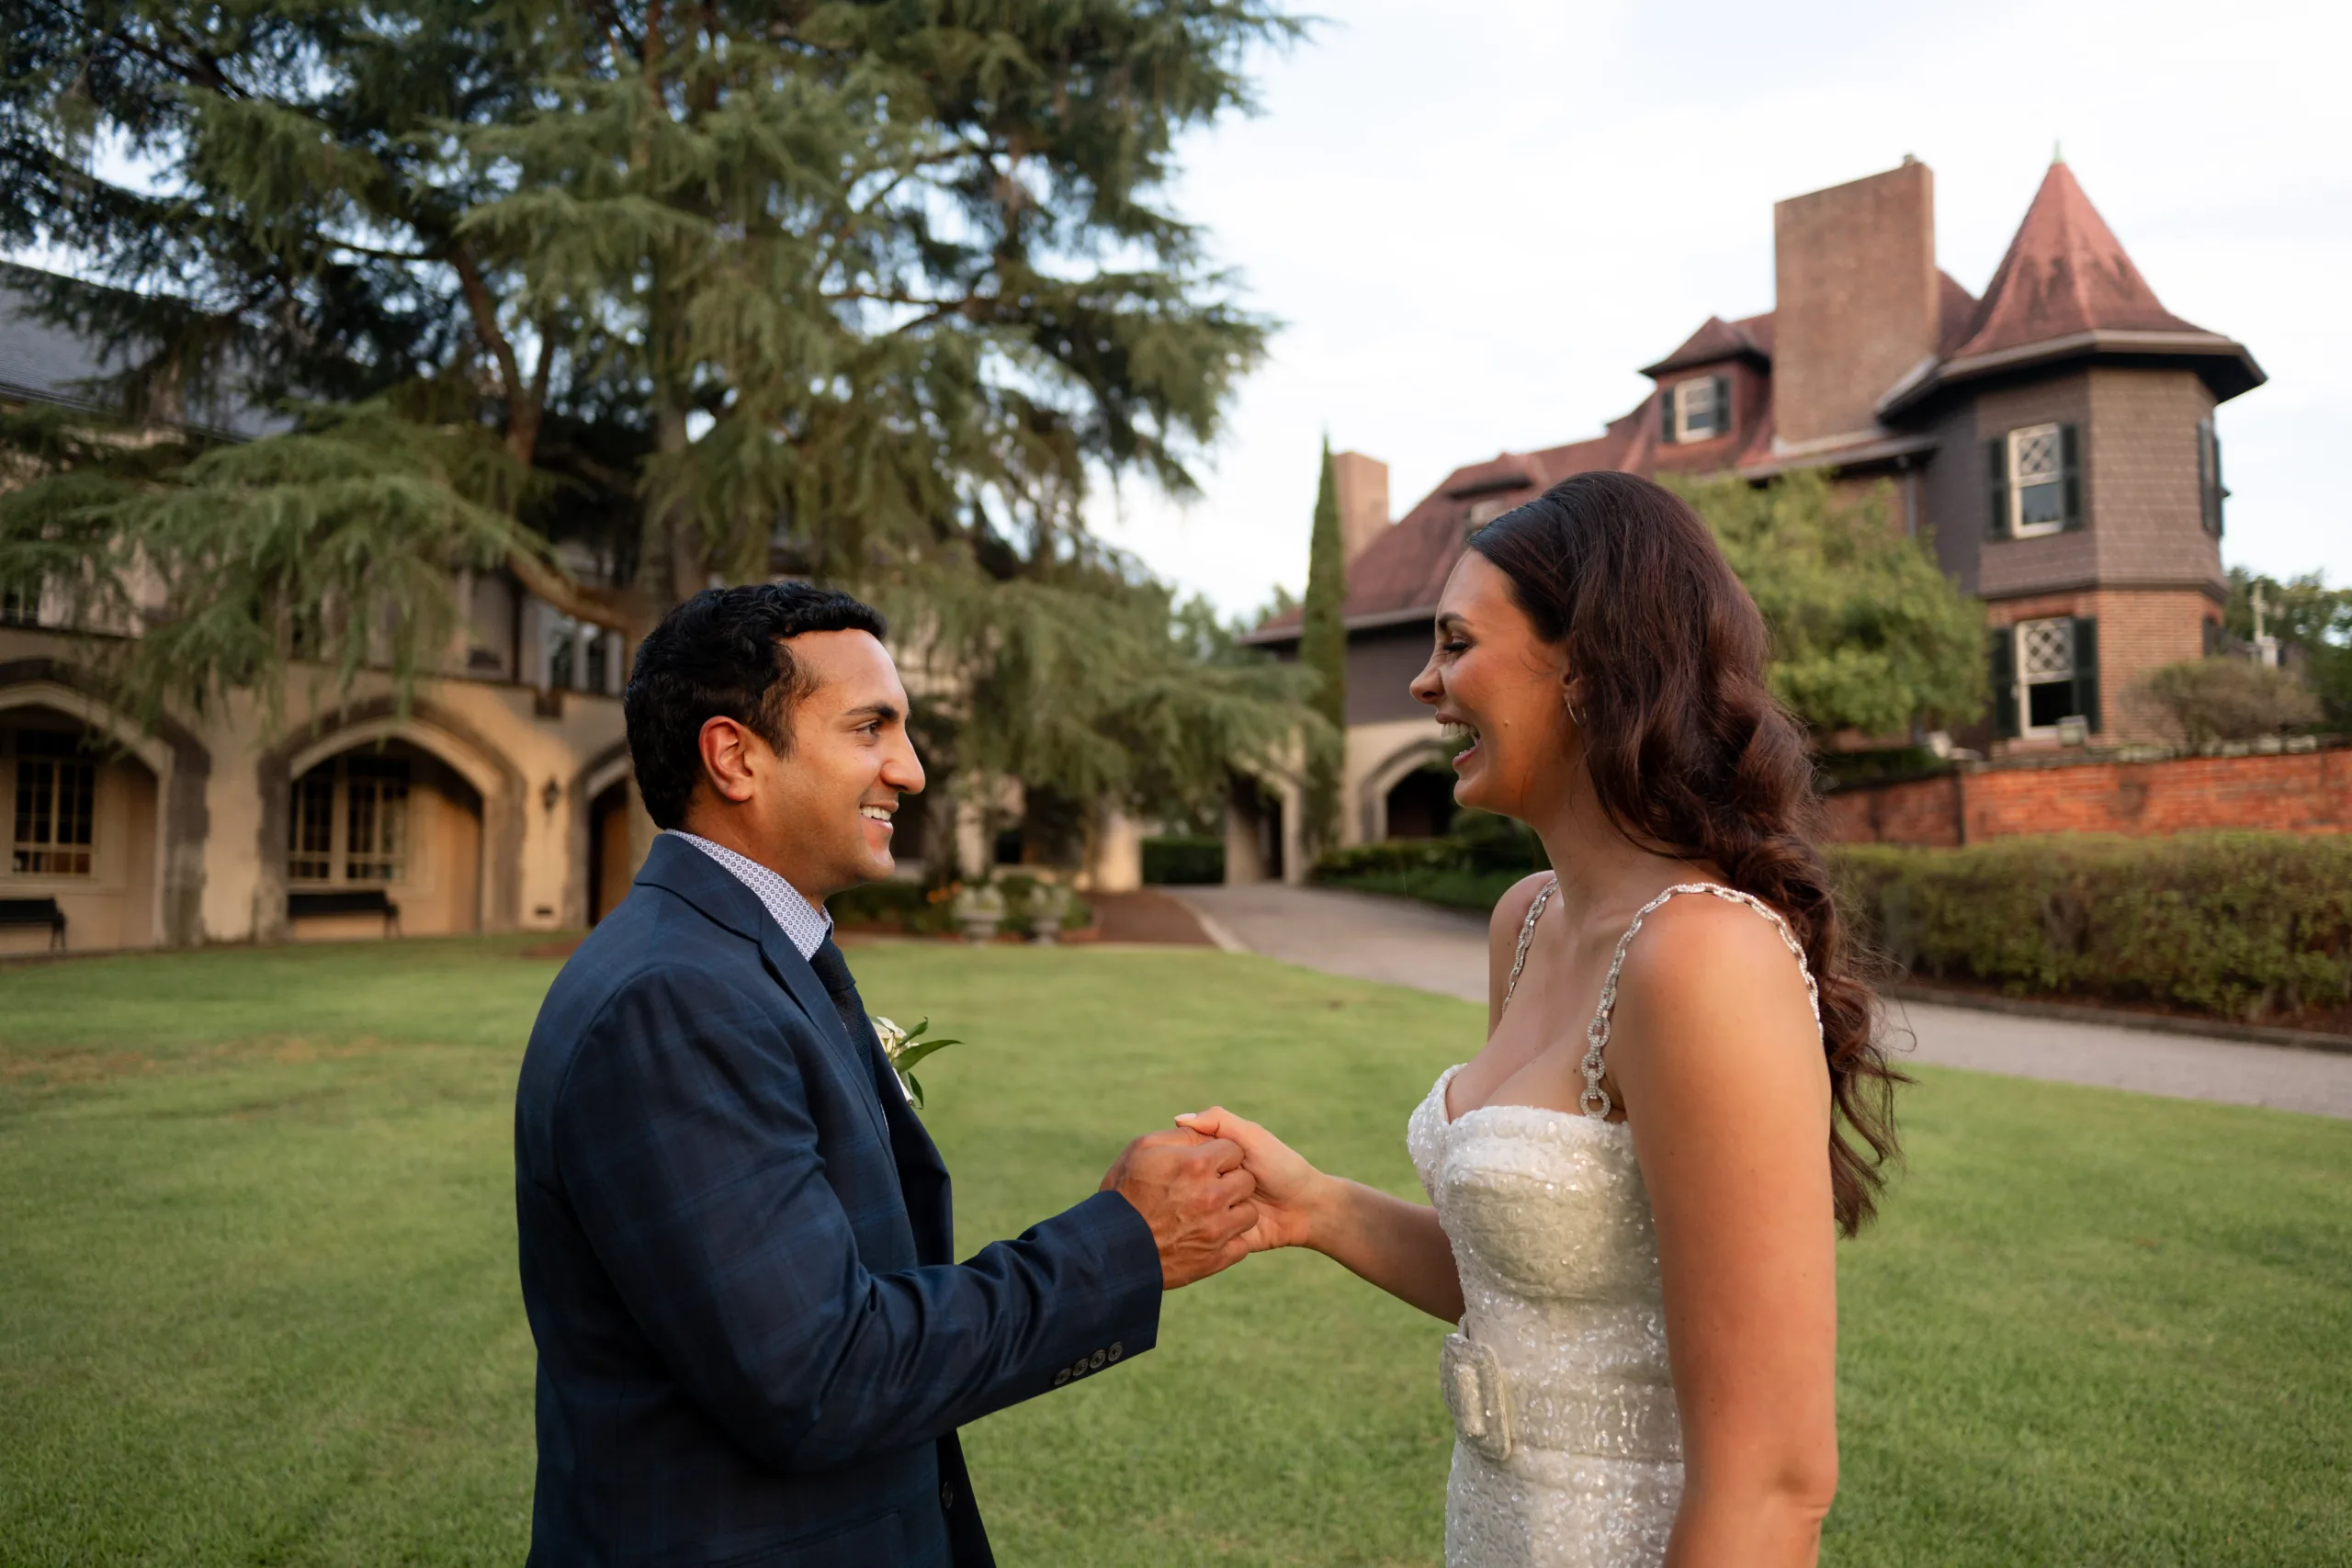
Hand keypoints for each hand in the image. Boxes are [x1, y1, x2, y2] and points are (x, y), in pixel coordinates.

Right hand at [1099, 1129, 1259, 1288]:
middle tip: (1208, 1189)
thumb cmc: (1123, 1194)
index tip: (1206, 1165)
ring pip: (1247, 1213)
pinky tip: (1210, 1237)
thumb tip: (1198, 1124)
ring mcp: (1216, 1230)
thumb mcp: (1143, 1148)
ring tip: (1210, 1215)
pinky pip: (1240, 1245)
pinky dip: (1229, 1242)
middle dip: (1230, 1182)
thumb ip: (1179, 1134)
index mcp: (1196, 1165)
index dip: (1220, 1155)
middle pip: (1245, 1180)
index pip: (1232, 1150)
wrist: (1112, 1252)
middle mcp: (1211, 1196)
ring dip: (1234, 1213)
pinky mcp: (1216, 1259)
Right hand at [1173, 1107, 1327, 1252]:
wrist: (1308, 1210)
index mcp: (1210, 1160)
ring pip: (1193, 1211)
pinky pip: (1205, 1236)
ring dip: (1211, 1209)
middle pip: (1183, 1183)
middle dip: (1200, 1185)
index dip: (1187, 1156)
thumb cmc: (1282, 1167)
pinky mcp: (1218, 1236)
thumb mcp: (1252, 1137)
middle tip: (1234, 1185)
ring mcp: (1212, 1212)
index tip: (1208, 1160)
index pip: (1181, 1154)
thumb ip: (1219, 1121)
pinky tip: (1232, 1224)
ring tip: (1241, 1204)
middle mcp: (1207, 1185)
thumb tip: (1179, 1117)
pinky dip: (1215, 1232)